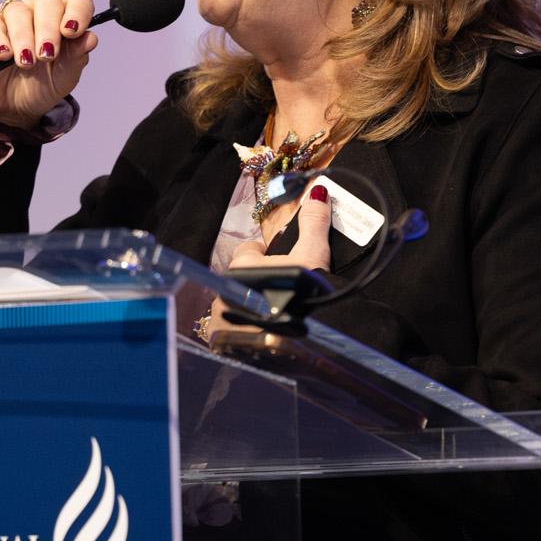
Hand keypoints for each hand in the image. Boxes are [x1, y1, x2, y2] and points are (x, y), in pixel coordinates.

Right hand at [0, 0, 98, 129]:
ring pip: (18, 11)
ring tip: (25, 63)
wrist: (7, 110)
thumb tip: (91, 37)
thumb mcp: (62, 79)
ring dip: (24, 38)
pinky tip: (4, 55)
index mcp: (63, 19)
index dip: (78, 11)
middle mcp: (38, 12)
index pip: (77, 0)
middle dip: (49, 29)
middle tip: (46, 56)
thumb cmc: (38, 88)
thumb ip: (76, 58)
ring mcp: (10, 17)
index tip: (72, 32)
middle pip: (47, 2)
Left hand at [206, 184, 333, 329]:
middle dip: (260, 279)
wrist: (292, 348)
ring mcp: (223, 315)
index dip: (266, 253)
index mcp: (242, 265)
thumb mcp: (313, 257)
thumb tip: (317, 192)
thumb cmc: (300, 299)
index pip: (249, 249)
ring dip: (253, 303)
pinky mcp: (226, 338)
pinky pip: (235, 325)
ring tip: (278, 311)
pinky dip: (248, 326)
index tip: (281, 259)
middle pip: (242, 276)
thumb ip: (313, 224)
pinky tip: (268, 330)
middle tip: (284, 287)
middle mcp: (226, 289)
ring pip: (237, 300)